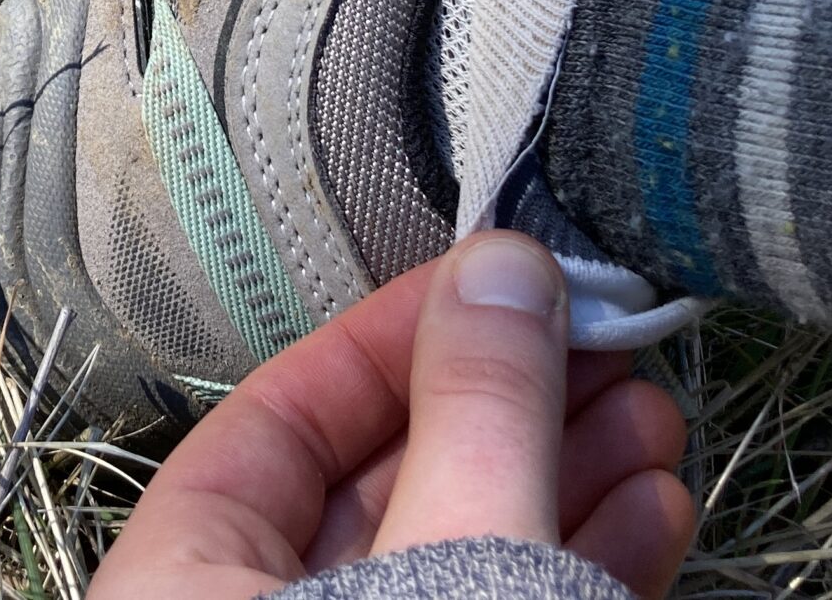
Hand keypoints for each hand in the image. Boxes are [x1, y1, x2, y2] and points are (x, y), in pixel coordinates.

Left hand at [89, 231, 695, 599]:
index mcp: (178, 593)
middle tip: (605, 342)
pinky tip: (651, 512)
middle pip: (375, 489)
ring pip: (450, 557)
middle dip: (507, 405)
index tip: (496, 285)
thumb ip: (479, 409)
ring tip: (653, 415)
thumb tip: (503, 264)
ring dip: (559, 479)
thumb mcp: (459, 552)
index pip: (267, 425)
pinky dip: (568, 564)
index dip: (388, 338)